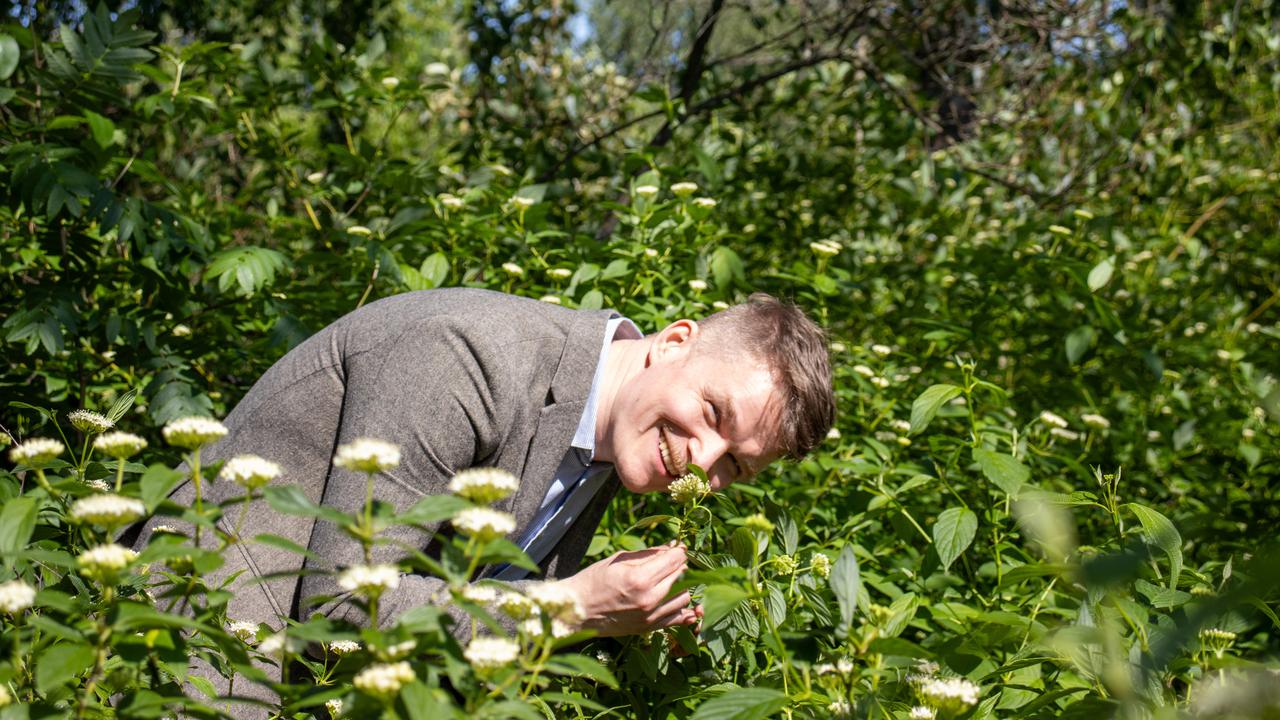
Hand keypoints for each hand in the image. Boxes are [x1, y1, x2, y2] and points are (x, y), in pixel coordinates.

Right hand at [560, 541, 695, 636]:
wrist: (577, 610)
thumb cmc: (594, 580)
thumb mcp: (619, 559)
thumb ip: (649, 553)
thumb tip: (672, 546)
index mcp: (640, 578)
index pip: (674, 560)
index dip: (679, 551)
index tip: (679, 547)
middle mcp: (649, 599)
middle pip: (682, 577)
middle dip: (680, 565)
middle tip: (673, 560)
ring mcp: (650, 617)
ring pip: (684, 597)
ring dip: (683, 585)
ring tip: (671, 578)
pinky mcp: (648, 628)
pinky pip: (678, 619)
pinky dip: (683, 608)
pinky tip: (678, 598)